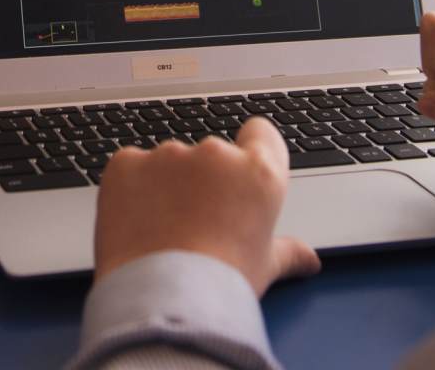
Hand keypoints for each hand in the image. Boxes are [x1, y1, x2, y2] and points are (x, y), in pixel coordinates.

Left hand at [93, 118, 320, 295]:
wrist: (163, 300)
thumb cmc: (220, 287)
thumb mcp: (263, 269)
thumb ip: (286, 253)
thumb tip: (307, 259)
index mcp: (258, 173)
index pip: (261, 134)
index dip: (251, 152)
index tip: (238, 176)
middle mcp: (216, 154)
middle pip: (210, 156)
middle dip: (202, 181)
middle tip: (195, 225)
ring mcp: (168, 155)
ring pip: (168, 163)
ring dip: (165, 185)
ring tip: (161, 232)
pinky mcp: (126, 163)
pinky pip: (130, 168)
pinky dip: (130, 189)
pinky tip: (134, 222)